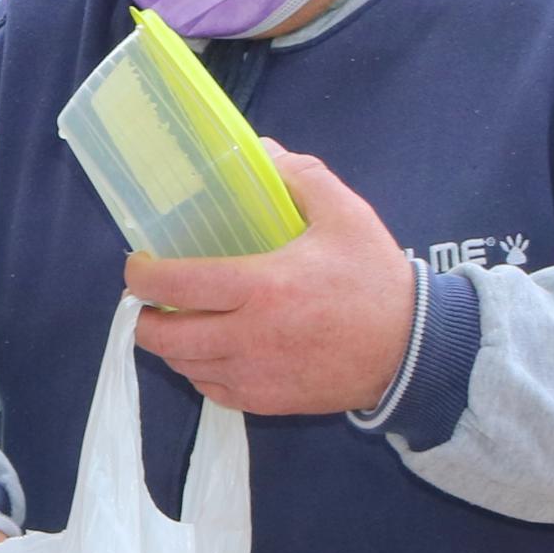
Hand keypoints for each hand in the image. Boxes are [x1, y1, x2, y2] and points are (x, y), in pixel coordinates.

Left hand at [120, 145, 419, 418]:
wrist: (413, 351)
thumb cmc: (375, 280)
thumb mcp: (345, 215)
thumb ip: (300, 177)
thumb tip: (261, 150)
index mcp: (261, 288)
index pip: (176, 285)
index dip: (142, 276)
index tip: (139, 264)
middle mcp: (249, 337)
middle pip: (164, 337)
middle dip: (144, 316)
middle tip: (151, 298)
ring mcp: (256, 375)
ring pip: (183, 366)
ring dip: (171, 344)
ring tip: (181, 320)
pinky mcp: (267, 402)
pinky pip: (211, 389)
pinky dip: (200, 370)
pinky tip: (211, 349)